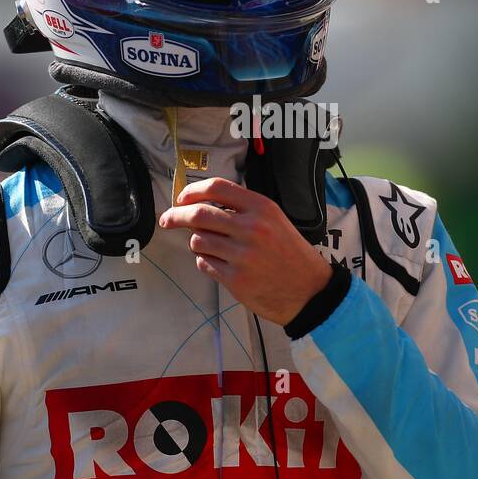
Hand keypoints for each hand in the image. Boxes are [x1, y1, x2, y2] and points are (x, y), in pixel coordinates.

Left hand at [157, 176, 332, 325]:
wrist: (309, 291)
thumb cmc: (289, 253)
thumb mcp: (275, 220)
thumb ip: (243, 209)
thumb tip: (201, 204)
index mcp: (262, 208)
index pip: (217, 188)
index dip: (192, 191)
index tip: (181, 198)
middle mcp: (252, 228)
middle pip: (198, 215)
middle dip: (176, 216)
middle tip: (167, 220)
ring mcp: (243, 255)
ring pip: (198, 241)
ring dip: (197, 242)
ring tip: (210, 247)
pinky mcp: (236, 279)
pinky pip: (204, 264)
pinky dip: (205, 261)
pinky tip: (220, 263)